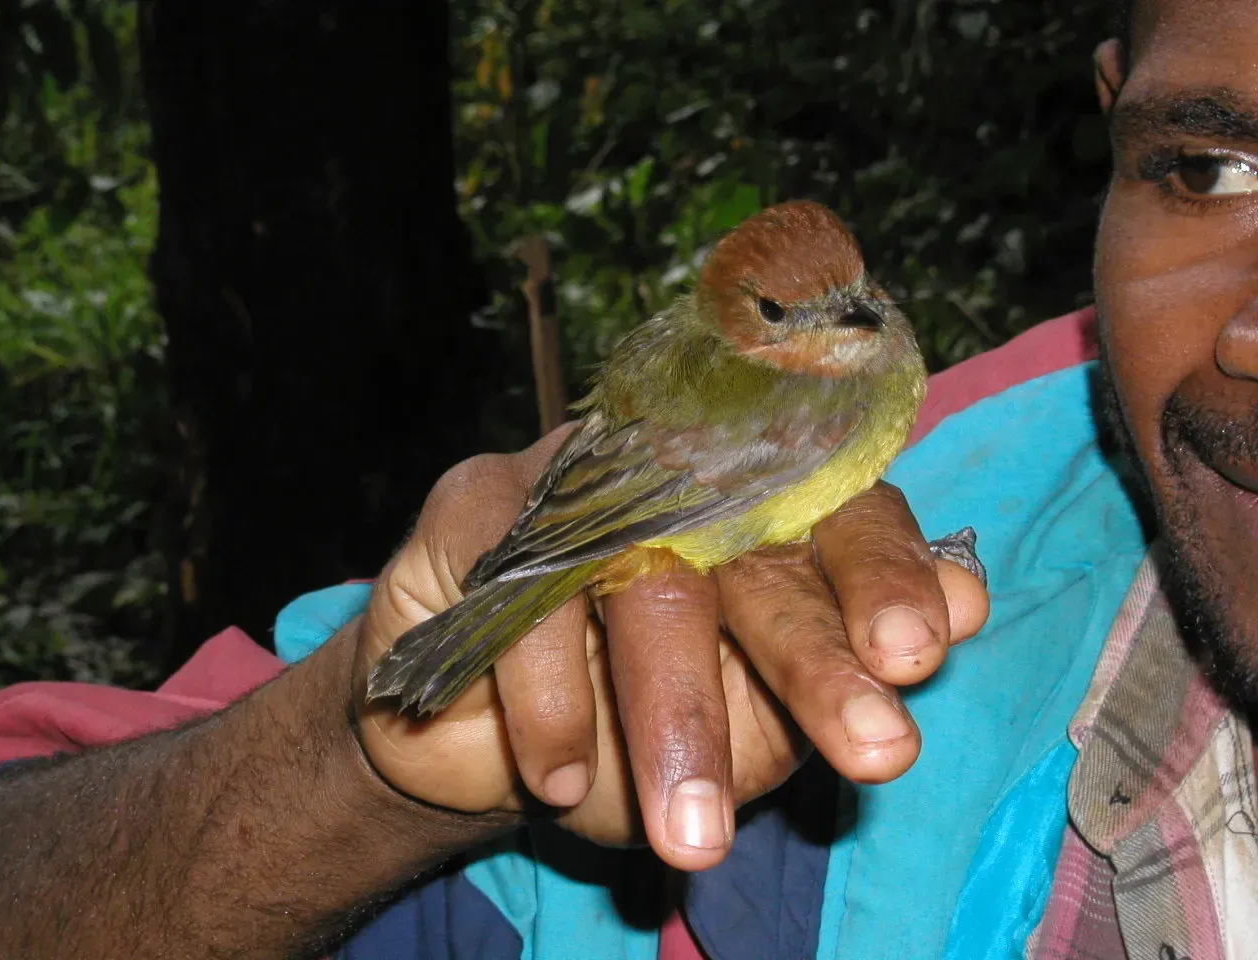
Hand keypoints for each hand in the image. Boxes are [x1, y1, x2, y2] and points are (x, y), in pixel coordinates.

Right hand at [352, 425, 988, 870]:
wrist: (474, 738)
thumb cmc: (635, 724)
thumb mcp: (752, 722)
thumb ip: (843, 666)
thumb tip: (969, 599)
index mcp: (760, 518)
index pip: (842, 518)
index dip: (883, 576)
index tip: (917, 657)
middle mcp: (678, 481)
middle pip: (756, 553)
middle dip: (813, 659)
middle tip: (874, 750)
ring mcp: (580, 484)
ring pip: (644, 581)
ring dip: (677, 715)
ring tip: (697, 838)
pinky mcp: (481, 506)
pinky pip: (525, 595)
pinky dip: (552, 697)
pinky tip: (563, 776)